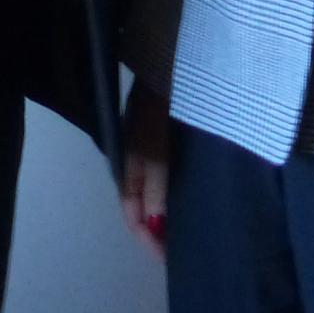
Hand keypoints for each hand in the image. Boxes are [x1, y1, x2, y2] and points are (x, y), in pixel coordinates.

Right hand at [121, 81, 171, 258]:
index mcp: (126, 160)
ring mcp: (147, 144)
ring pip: (150, 189)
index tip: (166, 258)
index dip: (145, 236)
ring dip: (162, 211)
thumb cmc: (162, 99)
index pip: (130, 210)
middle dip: (153, 229)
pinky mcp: (163, 134)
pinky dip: (170, 191)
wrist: (169, 56)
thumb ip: (154, 181)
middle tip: (176, 250)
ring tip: (183, 229)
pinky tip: (187, 195)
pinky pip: (162, 173)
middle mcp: (133, 155)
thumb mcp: (155, 142)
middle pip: (139, 203)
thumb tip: (153, 223)